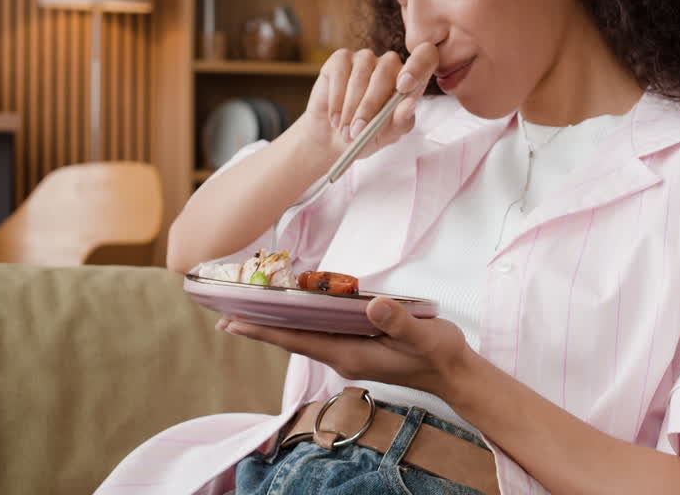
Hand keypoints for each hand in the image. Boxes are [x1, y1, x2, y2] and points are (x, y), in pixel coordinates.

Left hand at [216, 296, 471, 397]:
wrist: (455, 374)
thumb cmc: (439, 354)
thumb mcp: (424, 335)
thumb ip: (398, 321)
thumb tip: (372, 304)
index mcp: (351, 354)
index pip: (298, 340)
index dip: (265, 330)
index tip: (233, 323)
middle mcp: (343, 356)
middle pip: (293, 341)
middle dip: (260, 328)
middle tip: (224, 316)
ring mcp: (349, 354)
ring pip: (304, 338)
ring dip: (276, 326)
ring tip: (247, 313)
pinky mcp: (358, 348)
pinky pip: (320, 336)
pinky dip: (299, 324)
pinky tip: (292, 315)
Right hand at [297, 43, 439, 159]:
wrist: (334, 140)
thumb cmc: (367, 135)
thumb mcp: (388, 135)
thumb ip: (401, 121)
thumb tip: (410, 104)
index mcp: (411, 79)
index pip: (426, 56)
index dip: (417, 66)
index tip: (403, 87)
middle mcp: (390, 64)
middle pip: (387, 72)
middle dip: (370, 106)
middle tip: (358, 132)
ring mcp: (365, 58)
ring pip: (361, 75)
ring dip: (351, 108)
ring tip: (345, 130)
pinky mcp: (341, 58)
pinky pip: (340, 73)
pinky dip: (336, 100)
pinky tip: (335, 118)